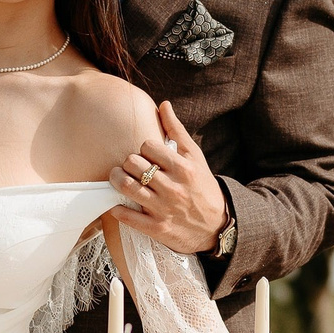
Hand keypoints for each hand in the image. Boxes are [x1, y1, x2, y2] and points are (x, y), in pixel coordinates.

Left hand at [109, 101, 227, 256]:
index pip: (147, 146)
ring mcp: (164, 209)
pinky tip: (119, 203)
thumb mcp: (195, 157)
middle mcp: (173, 188)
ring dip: (116, 179)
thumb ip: (177, 130)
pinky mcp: (157, 228)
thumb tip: (163, 104)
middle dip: (128, 163)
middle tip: (131, 167)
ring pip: (126, 186)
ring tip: (119, 177)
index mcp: (182, 167)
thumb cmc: (203, 186)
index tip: (147, 156)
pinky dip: (117, 208)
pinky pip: (126, 215)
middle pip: (133, 164)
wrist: (217, 225)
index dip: (144, 149)